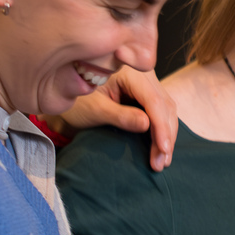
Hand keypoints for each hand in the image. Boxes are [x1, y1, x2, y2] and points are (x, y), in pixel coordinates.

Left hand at [51, 67, 179, 170]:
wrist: (68, 96)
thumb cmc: (77, 102)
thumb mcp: (95, 110)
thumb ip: (120, 115)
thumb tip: (147, 124)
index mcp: (129, 72)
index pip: (153, 100)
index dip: (161, 126)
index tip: (163, 149)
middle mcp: (141, 74)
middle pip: (164, 105)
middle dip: (166, 135)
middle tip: (161, 162)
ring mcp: (145, 83)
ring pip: (166, 109)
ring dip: (167, 135)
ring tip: (163, 160)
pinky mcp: (144, 93)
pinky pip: (160, 111)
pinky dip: (162, 129)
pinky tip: (161, 148)